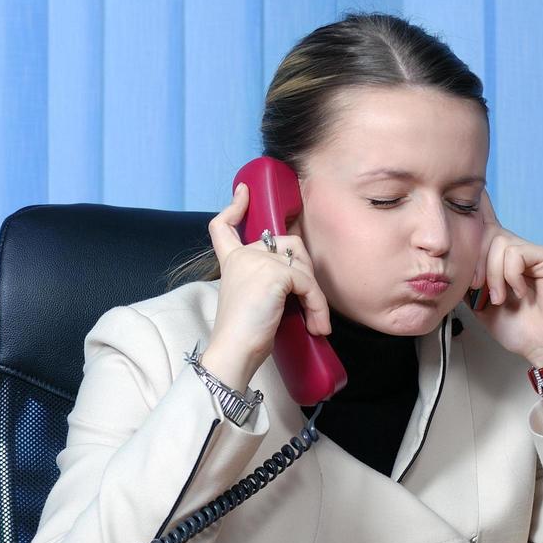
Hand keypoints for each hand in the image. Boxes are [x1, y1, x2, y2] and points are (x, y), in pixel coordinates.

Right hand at [201, 181, 331, 389]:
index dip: (234, 207)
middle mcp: (243, 256)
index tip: (243, 191)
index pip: (224, 227)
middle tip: (311, 304)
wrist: (234, 351)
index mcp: (232, 262)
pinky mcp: (274, 273)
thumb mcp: (254, 299)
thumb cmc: (244, 336)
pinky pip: (309, 284)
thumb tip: (301, 281)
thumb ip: (267, 281)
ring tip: (315, 322)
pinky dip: (318, 306)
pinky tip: (316, 326)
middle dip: (307, 271)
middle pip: (288, 244)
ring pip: (303, 265)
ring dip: (316, 295)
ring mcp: (258, 261)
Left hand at [467, 188, 542, 366]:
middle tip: (478, 288)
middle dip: (475, 261)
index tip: (459, 188)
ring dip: (493, 275)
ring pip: (498, 243)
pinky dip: (511, 275)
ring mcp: (533, 251)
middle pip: (485, 233)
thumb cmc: (518, 327)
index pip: (486, 224)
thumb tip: (449, 262)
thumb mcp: (479, 302)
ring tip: (501, 297)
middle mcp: (516, 250)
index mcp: (500, 258)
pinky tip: (520, 292)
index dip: (476, 206)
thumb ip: (468, 279)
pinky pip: (515, 253)